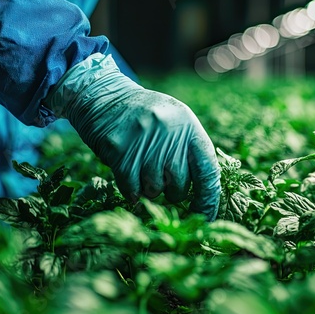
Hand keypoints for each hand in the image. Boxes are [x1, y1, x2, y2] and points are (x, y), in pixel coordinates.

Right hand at [47, 53, 220, 220]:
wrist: (105, 95)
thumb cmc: (146, 116)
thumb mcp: (176, 122)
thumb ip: (190, 151)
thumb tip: (206, 196)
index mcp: (189, 126)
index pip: (208, 171)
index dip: (209, 199)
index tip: (207, 217)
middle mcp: (169, 132)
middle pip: (179, 185)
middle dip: (172, 191)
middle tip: (161, 175)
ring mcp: (144, 140)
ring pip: (154, 190)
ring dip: (149, 188)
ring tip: (142, 167)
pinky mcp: (119, 149)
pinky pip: (132, 188)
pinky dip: (132, 191)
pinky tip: (130, 176)